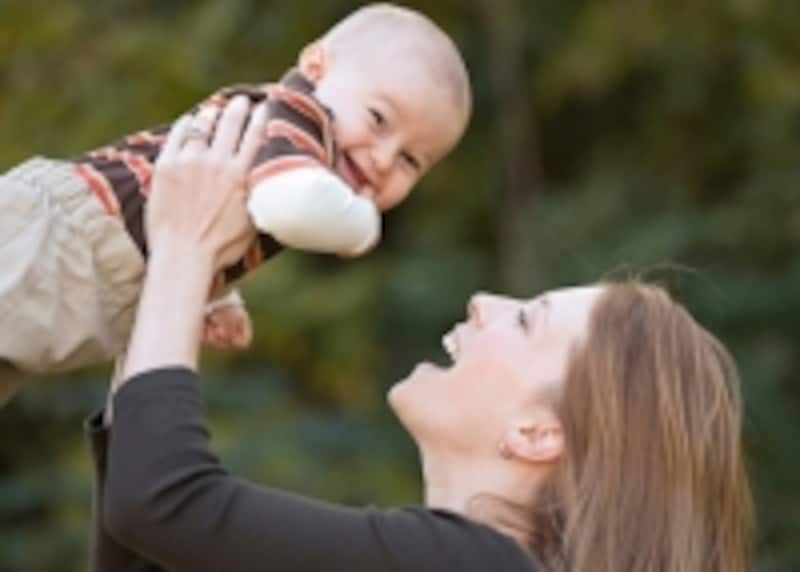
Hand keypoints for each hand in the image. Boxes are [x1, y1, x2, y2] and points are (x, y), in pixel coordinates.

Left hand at [120, 97, 266, 380]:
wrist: (183, 255)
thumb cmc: (220, 247)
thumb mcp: (252, 222)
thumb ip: (258, 197)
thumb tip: (266, 185)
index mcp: (242, 176)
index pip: (255, 136)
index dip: (261, 117)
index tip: (264, 106)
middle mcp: (217, 162)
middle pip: (231, 123)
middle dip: (238, 107)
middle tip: (242, 100)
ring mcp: (189, 161)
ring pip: (203, 124)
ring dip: (212, 114)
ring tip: (215, 110)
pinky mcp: (166, 165)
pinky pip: (178, 135)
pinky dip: (186, 124)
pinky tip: (190, 121)